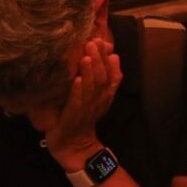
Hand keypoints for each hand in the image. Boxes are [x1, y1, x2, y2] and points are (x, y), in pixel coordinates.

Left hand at [38, 40, 121, 171]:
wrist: (75, 145)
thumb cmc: (84, 117)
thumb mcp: (99, 97)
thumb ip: (109, 79)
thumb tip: (114, 56)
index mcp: (105, 95)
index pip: (110, 73)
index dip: (106, 57)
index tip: (101, 41)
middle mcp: (98, 101)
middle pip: (101, 78)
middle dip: (98, 60)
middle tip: (92, 42)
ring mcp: (86, 110)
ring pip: (90, 89)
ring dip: (89, 72)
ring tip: (86, 56)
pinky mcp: (72, 118)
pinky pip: (76, 103)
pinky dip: (77, 91)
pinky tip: (76, 79)